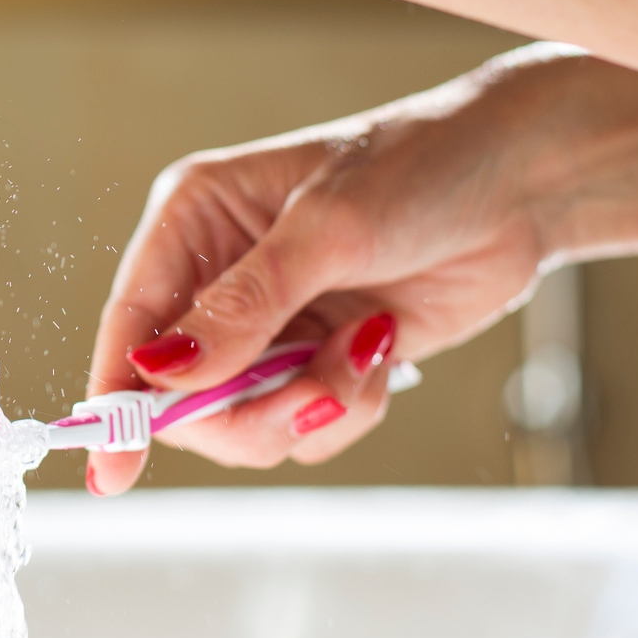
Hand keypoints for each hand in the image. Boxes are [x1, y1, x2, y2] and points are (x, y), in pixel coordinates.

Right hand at [85, 48, 567, 494]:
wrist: (522, 184)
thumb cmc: (421, 168)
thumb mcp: (327, 229)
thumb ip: (244, 306)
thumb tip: (162, 371)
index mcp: (194, 222)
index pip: (131, 326)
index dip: (117, 399)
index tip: (114, 469)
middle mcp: (218, 278)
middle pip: (182, 398)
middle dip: (248, 411)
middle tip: (312, 392)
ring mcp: (269, 326)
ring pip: (245, 423)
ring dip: (310, 405)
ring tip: (366, 350)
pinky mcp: (319, 359)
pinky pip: (305, 424)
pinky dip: (348, 405)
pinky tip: (382, 348)